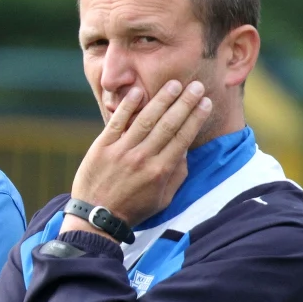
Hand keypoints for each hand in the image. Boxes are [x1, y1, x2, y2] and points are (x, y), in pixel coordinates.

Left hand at [65, 79, 211, 230]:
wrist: (97, 217)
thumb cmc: (133, 209)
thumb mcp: (164, 199)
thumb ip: (177, 174)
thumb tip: (185, 150)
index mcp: (161, 170)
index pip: (183, 137)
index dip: (196, 118)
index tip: (206, 102)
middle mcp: (143, 158)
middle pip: (168, 124)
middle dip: (185, 103)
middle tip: (196, 86)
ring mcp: (121, 151)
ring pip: (145, 120)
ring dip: (161, 100)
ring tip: (174, 84)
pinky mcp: (101, 148)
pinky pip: (117, 123)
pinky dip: (127, 107)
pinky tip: (137, 92)